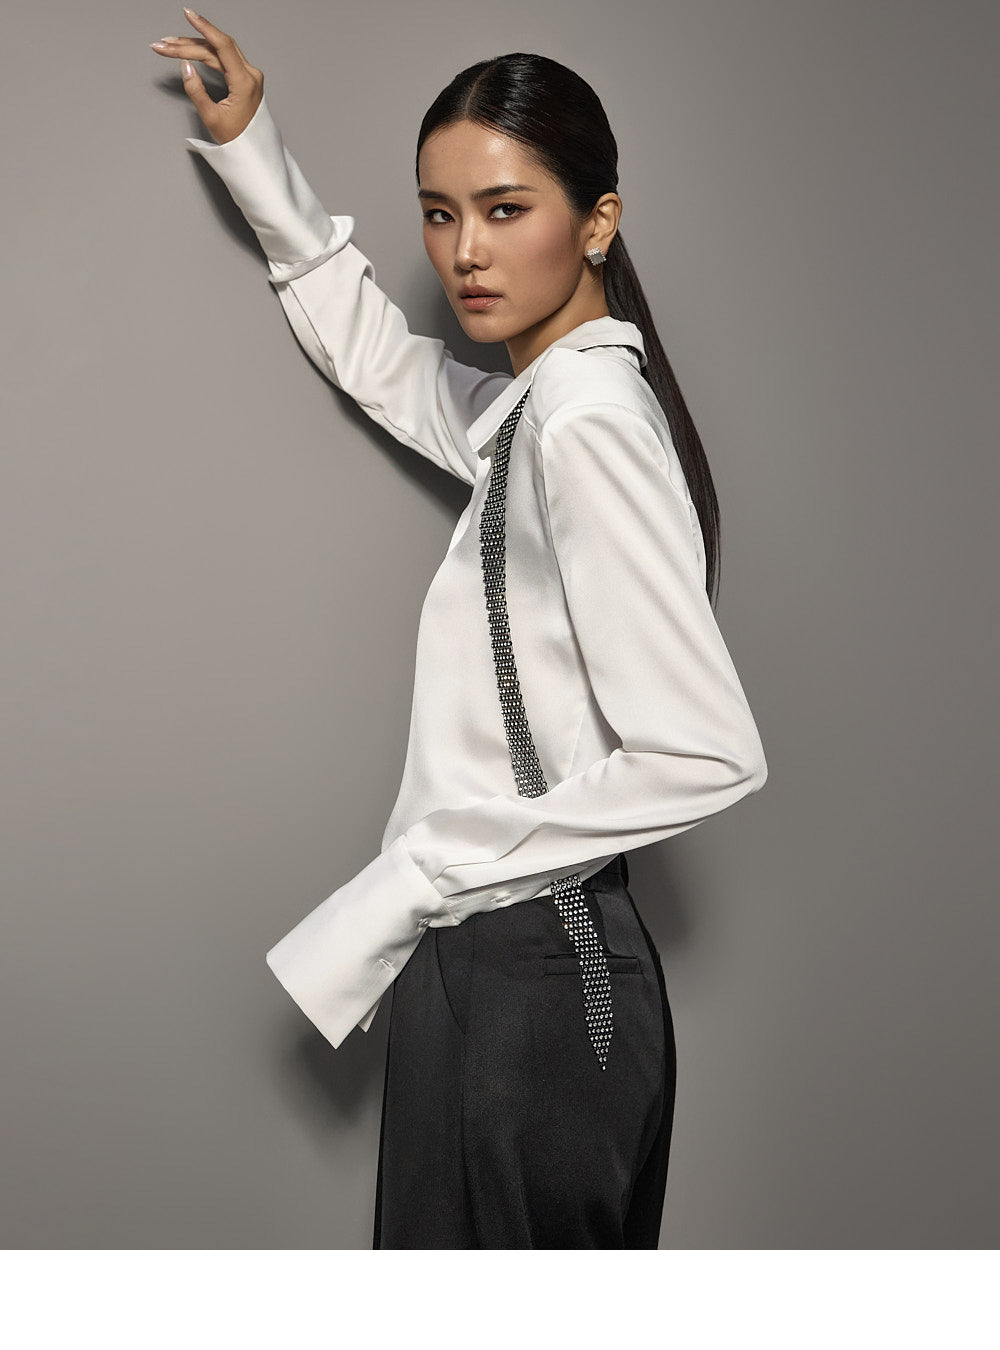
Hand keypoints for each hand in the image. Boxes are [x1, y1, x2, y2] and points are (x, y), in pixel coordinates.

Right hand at [150, 9, 262, 143]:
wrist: (253, 152)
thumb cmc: (237, 140)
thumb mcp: (211, 118)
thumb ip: (196, 91)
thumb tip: (185, 66)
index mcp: (245, 82)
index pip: (223, 45)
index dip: (204, 27)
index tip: (189, 14)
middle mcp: (250, 75)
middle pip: (215, 48)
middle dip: (188, 43)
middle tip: (164, 45)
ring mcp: (248, 76)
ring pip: (217, 53)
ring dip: (192, 47)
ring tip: (169, 47)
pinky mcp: (244, 79)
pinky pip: (222, 60)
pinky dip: (204, 55)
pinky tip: (187, 51)